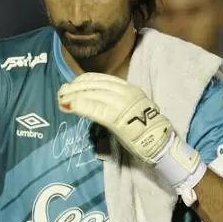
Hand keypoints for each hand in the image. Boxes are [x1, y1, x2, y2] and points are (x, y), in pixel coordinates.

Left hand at [58, 74, 204, 194]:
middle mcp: (125, 92)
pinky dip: (80, 106)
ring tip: (61, 99)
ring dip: (73, 96)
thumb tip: (95, 100)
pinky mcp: (117, 118)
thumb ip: (116, 101)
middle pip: (94, 85)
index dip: (84, 80)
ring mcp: (122, 104)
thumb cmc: (145, 129)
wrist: (160, 142)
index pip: (102, 79)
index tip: (72, 84)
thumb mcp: (132, 107)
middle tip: (61, 91)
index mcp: (129, 88)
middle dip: (75, 87)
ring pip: (92, 94)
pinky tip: (70, 107)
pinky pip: (95, 109)